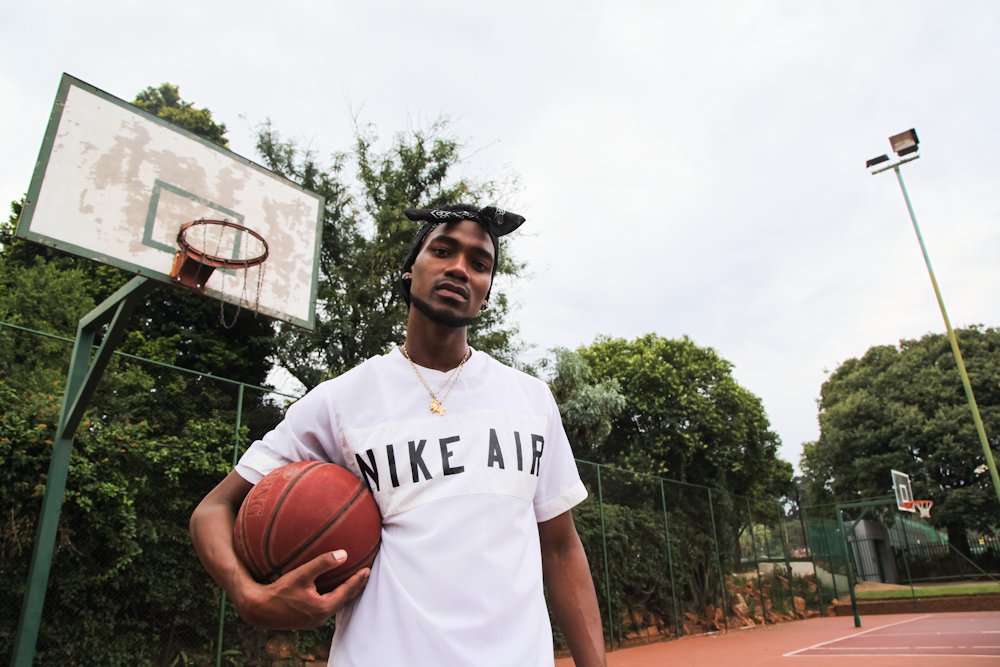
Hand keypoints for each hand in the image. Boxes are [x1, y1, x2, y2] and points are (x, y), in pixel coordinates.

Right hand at [234, 550, 370, 629]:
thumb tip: (344, 554)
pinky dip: (334, 598)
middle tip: (366, 575)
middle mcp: (321, 617)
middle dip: (356, 588)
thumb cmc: (278, 591)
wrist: (259, 610)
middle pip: (344, 601)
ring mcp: (314, 621)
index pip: (346, 592)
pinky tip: (332, 590)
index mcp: (322, 608)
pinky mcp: (307, 621)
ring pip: (336, 606)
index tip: (367, 570)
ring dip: (345, 594)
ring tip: (353, 582)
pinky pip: (327, 608)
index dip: (357, 580)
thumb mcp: (301, 574)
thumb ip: (322, 563)